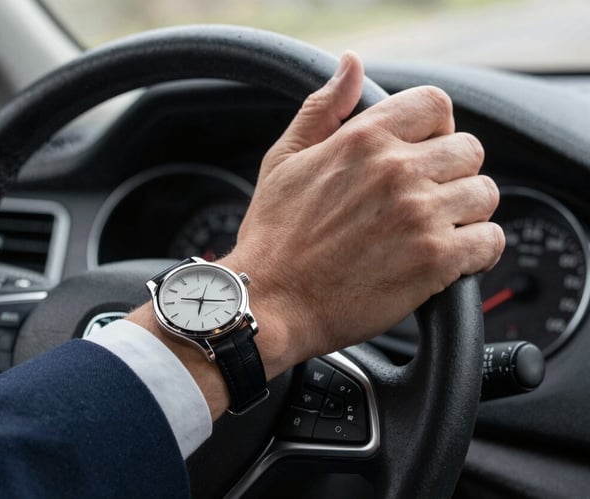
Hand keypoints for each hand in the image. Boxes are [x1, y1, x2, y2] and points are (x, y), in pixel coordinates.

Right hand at [220, 51, 504, 371]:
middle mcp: (397, 170)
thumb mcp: (285, 160)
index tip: (422, 152)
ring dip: (466, 212)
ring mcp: (420, 215)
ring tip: (435, 230)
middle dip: (452, 173)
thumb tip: (351, 65)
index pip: (435, 105)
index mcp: (362, 138)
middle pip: (469, 150)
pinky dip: (477, 251)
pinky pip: (489, 241)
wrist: (270, 302)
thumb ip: (323, 108)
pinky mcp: (435, 260)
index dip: (434, 128)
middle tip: (426, 199)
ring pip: (484, 194)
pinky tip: (448, 258)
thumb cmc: (273, 237)